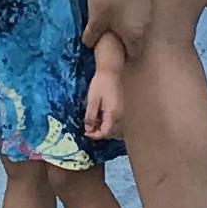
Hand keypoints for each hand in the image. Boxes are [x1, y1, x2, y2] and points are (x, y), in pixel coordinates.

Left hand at [82, 0, 153, 62]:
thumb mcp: (95, 20)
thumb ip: (92, 36)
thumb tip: (89, 44)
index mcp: (135, 35)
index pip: (135, 53)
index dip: (125, 54)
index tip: (115, 51)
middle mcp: (146, 25)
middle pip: (138, 40)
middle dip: (127, 40)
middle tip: (113, 35)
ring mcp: (148, 11)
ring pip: (140, 25)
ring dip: (130, 26)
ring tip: (116, 20)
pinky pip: (140, 13)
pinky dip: (132, 14)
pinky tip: (121, 7)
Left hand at [83, 31, 127, 145]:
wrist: (110, 71)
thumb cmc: (100, 84)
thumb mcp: (92, 100)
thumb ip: (91, 116)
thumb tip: (88, 130)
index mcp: (112, 113)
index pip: (106, 132)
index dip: (95, 136)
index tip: (85, 133)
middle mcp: (119, 115)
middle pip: (110, 132)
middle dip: (99, 133)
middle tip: (87, 129)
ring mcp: (121, 111)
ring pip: (112, 127)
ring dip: (102, 128)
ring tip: (91, 122)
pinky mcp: (120, 108)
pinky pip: (113, 121)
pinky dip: (105, 123)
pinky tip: (97, 117)